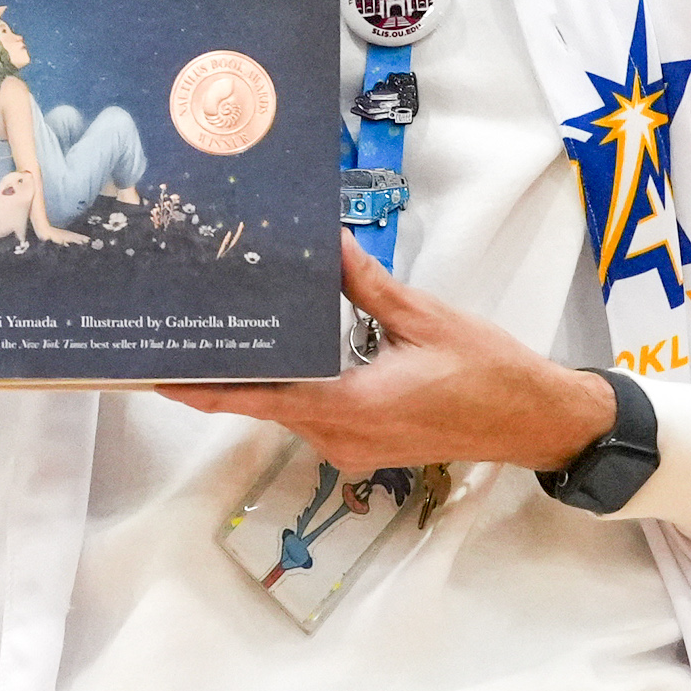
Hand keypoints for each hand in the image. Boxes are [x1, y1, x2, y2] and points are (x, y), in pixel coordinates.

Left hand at [157, 249, 621, 478]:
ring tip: (233, 340)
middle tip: (190, 334)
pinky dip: (296, 390)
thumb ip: (367, 284)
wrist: (535, 420)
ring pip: (290, 411)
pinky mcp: (366, 446)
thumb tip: (325, 243)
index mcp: (350, 406)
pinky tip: (290, 359)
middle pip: (265, 405)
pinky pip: (316, 417)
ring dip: (264, 381)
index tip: (156, 375)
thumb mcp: (425, 317)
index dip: (201, 389)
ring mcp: (353, 447)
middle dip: (228, 373)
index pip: (256, 399)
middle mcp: (341, 436)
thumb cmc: (489, 373)